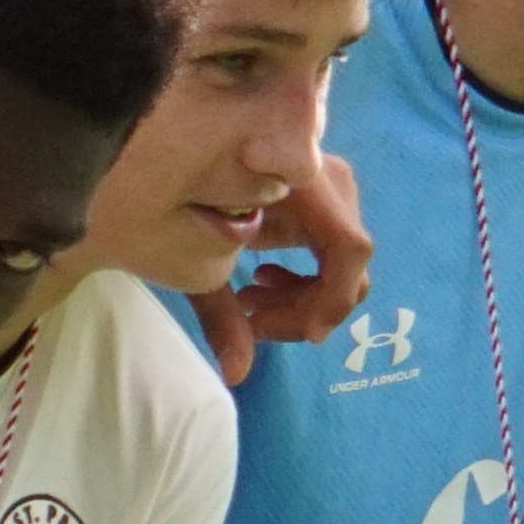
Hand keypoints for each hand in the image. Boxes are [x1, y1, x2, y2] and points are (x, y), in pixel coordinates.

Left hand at [194, 153, 374, 383]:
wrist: (174, 148)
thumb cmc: (179, 195)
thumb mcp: (196, 259)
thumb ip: (219, 315)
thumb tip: (237, 375)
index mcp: (301, 181)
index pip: (349, 248)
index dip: (333, 298)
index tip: (308, 334)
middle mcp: (328, 179)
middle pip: (347, 262)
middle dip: (307, 306)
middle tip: (256, 325)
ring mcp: (331, 185)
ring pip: (343, 261)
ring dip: (303, 296)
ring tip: (251, 304)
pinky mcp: (324, 197)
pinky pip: (333, 249)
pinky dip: (304, 277)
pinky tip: (262, 280)